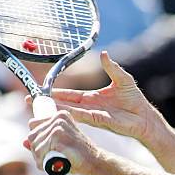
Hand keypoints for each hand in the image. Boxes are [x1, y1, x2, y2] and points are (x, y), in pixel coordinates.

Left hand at [26, 110, 99, 174]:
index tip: (50, 148)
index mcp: (60, 115)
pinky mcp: (58, 137)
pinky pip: (40, 151)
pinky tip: (54, 163)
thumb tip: (24, 141)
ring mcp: (58, 126)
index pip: (33, 125)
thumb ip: (41, 141)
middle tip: (51, 157)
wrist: (94, 161)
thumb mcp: (58, 145)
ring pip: (34, 145)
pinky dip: (43, 161)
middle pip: (32, 136)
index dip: (38, 140)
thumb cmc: (77, 154)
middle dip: (38, 150)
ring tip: (54, 160)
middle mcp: (58, 117)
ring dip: (41, 158)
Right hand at [30, 51, 161, 142]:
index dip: (55, 93)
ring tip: (40, 108)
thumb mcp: (122, 79)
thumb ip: (112, 68)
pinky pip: (83, 116)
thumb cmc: (134, 100)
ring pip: (70, 112)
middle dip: (48, 103)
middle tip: (30, 101)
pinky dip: (72, 114)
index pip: (69, 95)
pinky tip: (61, 111)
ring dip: (56, 109)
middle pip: (64, 104)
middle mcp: (89, 107)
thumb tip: (104, 53)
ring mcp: (93, 115)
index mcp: (91, 98)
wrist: (144, 116)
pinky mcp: (100, 121)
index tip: (41, 91)